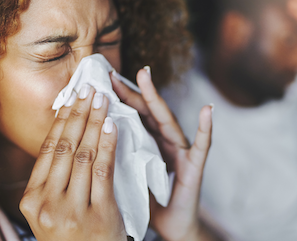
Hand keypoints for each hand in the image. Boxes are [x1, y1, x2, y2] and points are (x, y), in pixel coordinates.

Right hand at [19, 86, 126, 240]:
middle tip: (89, 89)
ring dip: (94, 122)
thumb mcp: (53, 211)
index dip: (61, 120)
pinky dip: (107, 143)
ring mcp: (71, 210)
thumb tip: (64, 133)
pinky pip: (103, 170)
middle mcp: (47, 204)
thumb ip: (54, 180)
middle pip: (64, 148)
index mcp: (32, 200)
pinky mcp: (98, 214)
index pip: (48, 150)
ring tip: (102, 100)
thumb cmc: (75, 236)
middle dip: (78, 114)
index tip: (72, 97)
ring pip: (83, 154)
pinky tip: (112, 125)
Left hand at [111, 68, 220, 240]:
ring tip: (145, 75)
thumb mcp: (128, 174)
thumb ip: (118, 155)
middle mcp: (165, 142)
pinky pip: (202, 146)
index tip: (100, 79)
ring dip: (156, 97)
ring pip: (167, 120)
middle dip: (130, 89)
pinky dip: (205, 128)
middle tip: (112, 71)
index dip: (117, 97)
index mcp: (147, 142)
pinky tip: (207, 110)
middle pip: (146, 111)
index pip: (132, 115)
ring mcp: (181, 151)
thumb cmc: (149, 201)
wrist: (172, 226)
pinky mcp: (194, 167)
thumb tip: (89, 139)